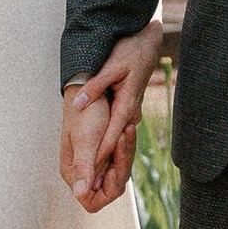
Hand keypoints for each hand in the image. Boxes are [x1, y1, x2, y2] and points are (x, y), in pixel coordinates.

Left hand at [63, 24, 162, 211]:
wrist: (149, 43)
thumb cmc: (130, 51)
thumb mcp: (111, 66)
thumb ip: (95, 86)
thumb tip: (78, 103)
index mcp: (127, 105)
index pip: (111, 137)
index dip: (99, 156)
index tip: (89, 173)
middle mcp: (130, 113)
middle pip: (114, 144)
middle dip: (102, 164)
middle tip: (90, 185)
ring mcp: (131, 112)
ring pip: (116, 139)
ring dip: (105, 156)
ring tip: (92, 176)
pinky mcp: (128, 109)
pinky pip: (117, 131)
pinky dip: (108, 143)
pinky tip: (99, 154)